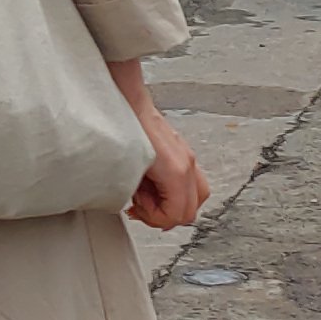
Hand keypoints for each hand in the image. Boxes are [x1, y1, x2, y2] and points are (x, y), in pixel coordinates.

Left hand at [125, 93, 209, 231]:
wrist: (129, 100)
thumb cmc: (125, 128)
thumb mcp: (127, 170)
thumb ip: (137, 194)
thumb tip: (139, 209)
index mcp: (176, 170)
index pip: (178, 214)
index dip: (156, 220)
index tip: (139, 209)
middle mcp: (187, 164)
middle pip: (191, 210)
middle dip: (165, 215)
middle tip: (143, 206)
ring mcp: (188, 157)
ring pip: (195, 197)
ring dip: (172, 204)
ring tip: (148, 195)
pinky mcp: (182, 153)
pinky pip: (189, 183)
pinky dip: (174, 191)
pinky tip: (154, 184)